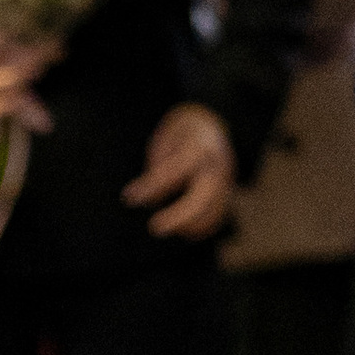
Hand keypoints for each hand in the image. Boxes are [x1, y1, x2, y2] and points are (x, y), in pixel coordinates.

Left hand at [123, 103, 233, 238]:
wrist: (216, 124)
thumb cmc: (182, 134)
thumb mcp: (168, 138)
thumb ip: (159, 166)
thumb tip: (146, 199)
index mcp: (198, 146)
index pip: (175, 170)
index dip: (152, 186)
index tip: (129, 197)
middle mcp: (215, 165)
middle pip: (204, 195)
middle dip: (180, 215)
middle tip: (154, 227)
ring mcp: (224, 181)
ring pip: (214, 210)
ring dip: (188, 224)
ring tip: (162, 226)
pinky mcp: (225, 193)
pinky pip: (216, 216)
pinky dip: (199, 228)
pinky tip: (181, 231)